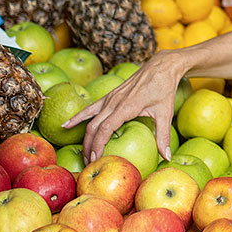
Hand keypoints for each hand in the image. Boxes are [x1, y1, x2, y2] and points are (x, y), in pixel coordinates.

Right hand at [63, 50, 184, 163]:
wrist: (160, 67)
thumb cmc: (164, 88)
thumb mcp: (165, 113)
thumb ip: (163, 136)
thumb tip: (166, 156)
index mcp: (126, 106)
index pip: (105, 129)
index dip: (98, 145)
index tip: (95, 160)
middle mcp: (114, 102)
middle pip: (94, 127)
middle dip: (89, 146)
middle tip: (89, 164)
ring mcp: (110, 97)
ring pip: (90, 119)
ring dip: (85, 137)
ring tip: (83, 154)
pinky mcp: (110, 95)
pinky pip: (90, 108)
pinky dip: (78, 117)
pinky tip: (65, 125)